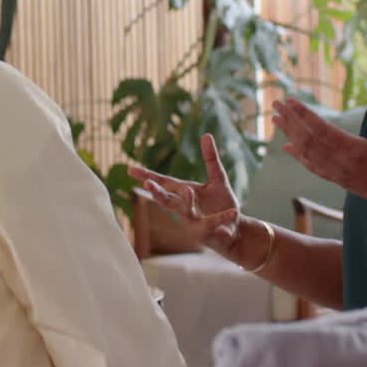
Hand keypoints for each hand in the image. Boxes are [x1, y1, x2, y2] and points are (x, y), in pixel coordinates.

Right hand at [127, 134, 240, 254]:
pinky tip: (233, 211)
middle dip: (157, 193)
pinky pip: (214, 223)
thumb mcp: (218, 178)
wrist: (235, 230)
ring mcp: (194, 221)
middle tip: (147, 184)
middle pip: (166, 200)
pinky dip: (223, 218)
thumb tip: (206, 135)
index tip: (131, 169)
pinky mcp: (208, 232)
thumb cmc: (221, 204)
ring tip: (187, 189)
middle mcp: (183, 208)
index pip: (162, 183)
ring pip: (186, 212)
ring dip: (186, 201)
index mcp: (182, 193)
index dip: (147, 176)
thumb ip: (210, 159)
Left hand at [271, 87, 366, 206]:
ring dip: (290, 134)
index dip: (304, 114)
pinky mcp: (337, 180)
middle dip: (290, 120)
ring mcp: (337, 173)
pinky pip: (313, 167)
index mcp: (355, 150)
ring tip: (276, 119)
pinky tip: (286, 146)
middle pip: (308, 139)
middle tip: (276, 103)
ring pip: (307, 152)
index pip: (321, 129)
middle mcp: (341, 163)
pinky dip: (298, 156)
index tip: (290, 100)